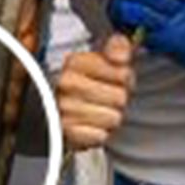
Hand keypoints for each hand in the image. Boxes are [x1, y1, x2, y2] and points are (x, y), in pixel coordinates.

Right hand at [56, 36, 134, 152]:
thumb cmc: (87, 87)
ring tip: (98, 113)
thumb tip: (121, 55)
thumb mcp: (103, 60)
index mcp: (75, 61)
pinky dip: (98, 134)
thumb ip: (118, 48)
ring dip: (109, 119)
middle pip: (120, 97)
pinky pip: (100, 136)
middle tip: (106, 100)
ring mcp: (63, 108)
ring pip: (113, 118)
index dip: (124, 79)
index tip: (115, 80)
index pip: (123, 74)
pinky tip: (90, 127)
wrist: (60, 114)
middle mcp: (66, 82)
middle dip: (118, 101)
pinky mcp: (65, 132)